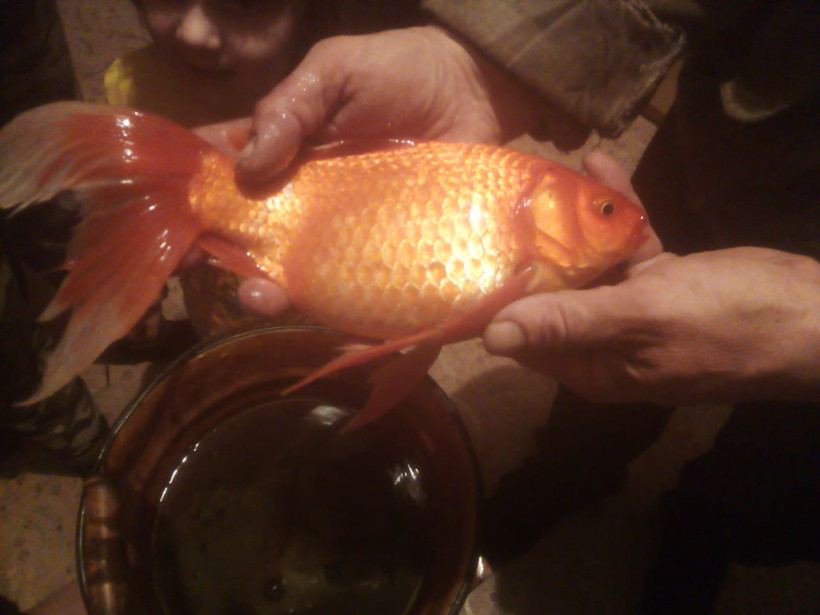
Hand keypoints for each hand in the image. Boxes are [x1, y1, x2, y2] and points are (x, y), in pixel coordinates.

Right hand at [207, 24, 550, 317]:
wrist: (476, 90)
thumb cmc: (400, 72)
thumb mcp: (334, 72)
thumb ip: (289, 109)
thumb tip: (247, 167)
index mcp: (284, 152)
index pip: (226, 179)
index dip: (195, 199)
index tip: (172, 222)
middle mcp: (308, 199)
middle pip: (253, 236)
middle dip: (223, 256)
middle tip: (204, 267)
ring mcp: (347, 231)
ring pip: (296, 271)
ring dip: (268, 290)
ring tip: (262, 298)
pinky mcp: (387, 253)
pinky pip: (353, 288)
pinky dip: (333, 308)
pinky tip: (319, 314)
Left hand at [483, 153, 819, 404]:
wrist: (816, 315)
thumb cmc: (727, 322)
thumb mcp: (642, 318)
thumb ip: (568, 324)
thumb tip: (491, 339)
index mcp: (592, 365)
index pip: (526, 337)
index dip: (499, 299)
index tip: (472, 255)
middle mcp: (604, 342)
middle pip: (553, 297)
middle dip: (532, 252)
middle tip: (500, 204)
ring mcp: (633, 311)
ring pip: (588, 265)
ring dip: (571, 224)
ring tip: (543, 177)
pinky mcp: (660, 282)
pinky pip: (626, 246)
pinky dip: (615, 214)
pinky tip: (600, 166)